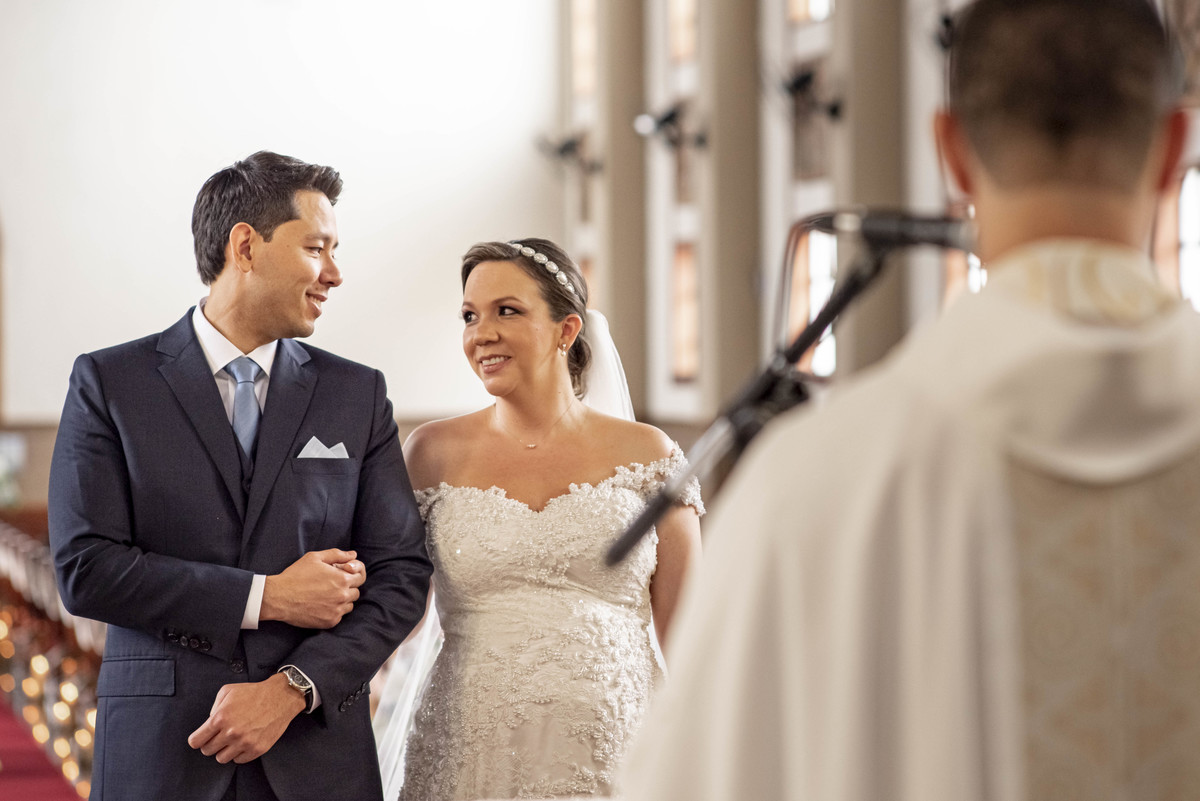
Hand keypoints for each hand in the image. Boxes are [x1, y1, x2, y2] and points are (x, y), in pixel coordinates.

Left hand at [187, 674, 305, 763]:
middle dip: (211, 744)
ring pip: (221, 759)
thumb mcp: (228, 691)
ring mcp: (245, 743)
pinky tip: (244, 742)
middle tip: (219, 736)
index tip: (201, 738)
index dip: (197, 739)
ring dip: (224, 750)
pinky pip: (239, 760)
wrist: (281, 697)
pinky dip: (239, 753)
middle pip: (207, 751)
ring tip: (232, 740)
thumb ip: (214, 707)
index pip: (196, 741)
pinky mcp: (257, 749)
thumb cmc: (254, 693)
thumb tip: (209, 723)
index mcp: (220, 718)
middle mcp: (231, 733)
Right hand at [261, 549, 365, 627]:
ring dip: (343, 600)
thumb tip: (353, 554)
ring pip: (349, 605)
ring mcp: (337, 610)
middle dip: (347, 587)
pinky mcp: (330, 622)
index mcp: (342, 579)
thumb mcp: (315, 558)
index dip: (353, 575)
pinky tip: (321, 605)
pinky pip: (339, 616)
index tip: (343, 575)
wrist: (279, 597)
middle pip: (356, 592)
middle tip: (332, 585)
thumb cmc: (296, 575)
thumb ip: (337, 554)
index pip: (360, 577)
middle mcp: (343, 596)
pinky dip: (334, 611)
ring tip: (326, 595)